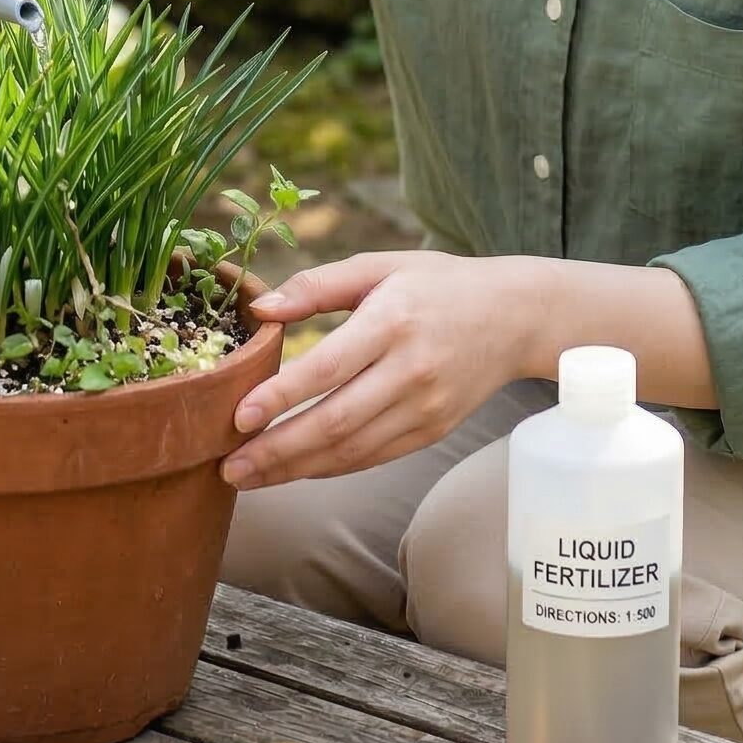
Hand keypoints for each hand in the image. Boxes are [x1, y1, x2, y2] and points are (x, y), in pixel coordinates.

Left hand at [222, 252, 537, 490]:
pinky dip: (330, 468)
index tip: (237, 416)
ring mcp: (425, 407)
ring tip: (247, 476)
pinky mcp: (433, 431)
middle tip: (228, 466)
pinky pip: (373, 457)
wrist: (514, 316)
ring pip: (352, 450)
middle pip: (336, 421)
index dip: (281, 396)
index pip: (329, 367)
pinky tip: (294, 470)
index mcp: (393, 321)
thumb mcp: (380, 266)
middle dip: (277, 450)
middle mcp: (411, 370)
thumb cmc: (437, 284)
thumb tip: (260, 308)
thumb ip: (317, 285)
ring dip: (295, 469)